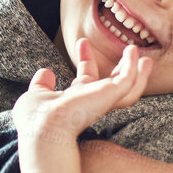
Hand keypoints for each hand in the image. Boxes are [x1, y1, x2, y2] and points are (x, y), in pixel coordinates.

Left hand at [13, 39, 151, 147]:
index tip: (82, 42)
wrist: (44, 130)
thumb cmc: (36, 120)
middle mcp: (92, 102)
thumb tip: (46, 71)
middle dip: (119, 66)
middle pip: (112, 83)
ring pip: (128, 88)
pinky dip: (133, 67)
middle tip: (126, 48)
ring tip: (136, 50)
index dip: (86, 60)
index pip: (86, 79)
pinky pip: (128, 81)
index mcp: (75, 101)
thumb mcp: (36, 96)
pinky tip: (133, 51)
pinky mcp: (110, 95)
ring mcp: (103, 100)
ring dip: (135, 71)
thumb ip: (42, 85)